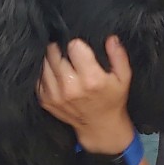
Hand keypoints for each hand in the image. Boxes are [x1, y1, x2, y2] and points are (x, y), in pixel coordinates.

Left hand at [37, 36, 135, 153]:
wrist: (99, 126)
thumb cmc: (112, 99)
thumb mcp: (123, 77)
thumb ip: (118, 55)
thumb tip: (111, 38)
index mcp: (91, 79)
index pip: (74, 47)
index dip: (77, 44)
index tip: (80, 48)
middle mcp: (70, 87)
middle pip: (55, 53)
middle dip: (61, 49)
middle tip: (68, 53)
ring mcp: (55, 95)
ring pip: (45, 64)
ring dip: (52, 60)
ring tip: (63, 63)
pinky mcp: (45, 100)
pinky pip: (39, 77)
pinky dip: (46, 73)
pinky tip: (57, 76)